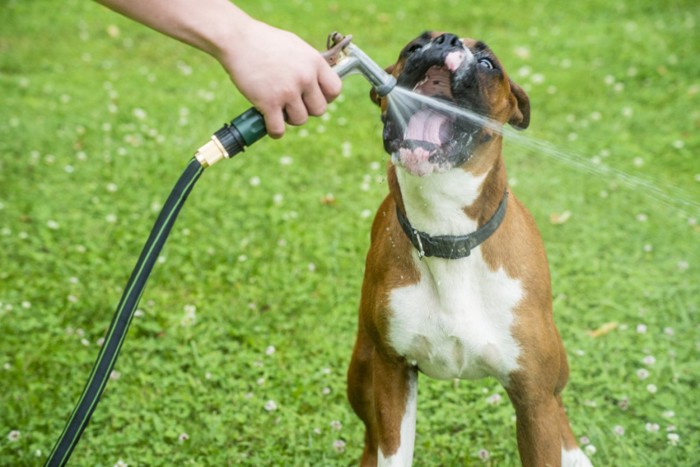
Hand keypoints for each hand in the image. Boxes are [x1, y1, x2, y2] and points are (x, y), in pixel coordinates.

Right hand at [217, 19, 341, 137]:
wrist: (237, 39)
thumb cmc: (264, 41)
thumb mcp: (295, 46)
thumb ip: (308, 65)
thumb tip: (317, 81)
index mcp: (314, 62)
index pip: (335, 90)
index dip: (326, 97)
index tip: (313, 97)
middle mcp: (305, 77)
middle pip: (319, 110)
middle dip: (307, 109)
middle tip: (292, 103)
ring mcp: (287, 91)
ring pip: (300, 120)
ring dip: (289, 118)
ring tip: (278, 108)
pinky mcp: (269, 102)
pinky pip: (279, 129)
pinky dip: (275, 131)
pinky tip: (269, 124)